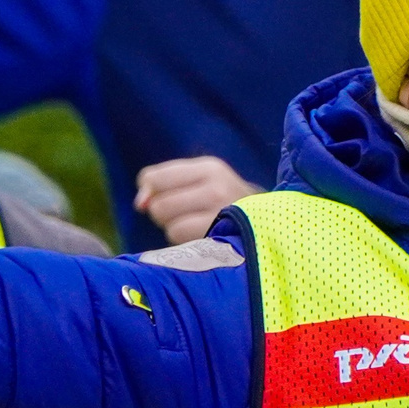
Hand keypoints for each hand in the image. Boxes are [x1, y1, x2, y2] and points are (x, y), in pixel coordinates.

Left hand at [134, 156, 256, 243]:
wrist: (268, 225)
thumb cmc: (224, 204)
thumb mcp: (200, 184)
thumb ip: (163, 185)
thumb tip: (140, 204)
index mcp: (208, 167)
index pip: (153, 177)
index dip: (150, 192)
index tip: (165, 198)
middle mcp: (216, 185)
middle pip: (158, 203)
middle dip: (164, 213)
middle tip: (187, 215)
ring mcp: (220, 210)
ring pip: (167, 222)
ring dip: (174, 228)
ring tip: (196, 225)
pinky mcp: (219, 233)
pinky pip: (179, 236)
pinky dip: (183, 240)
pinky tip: (201, 236)